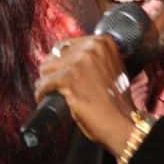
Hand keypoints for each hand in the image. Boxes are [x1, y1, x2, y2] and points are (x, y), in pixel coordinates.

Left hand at [34, 36, 135, 156]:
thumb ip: (94, 58)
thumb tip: (70, 59)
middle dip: (53, 70)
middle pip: (55, 54)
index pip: (68, 44)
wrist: (121, 122)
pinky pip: (44, 83)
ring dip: (46, 80)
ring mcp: (79, 62)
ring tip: (49, 91)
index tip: (59, 70)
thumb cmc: (117, 101)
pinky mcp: (69, 78)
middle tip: (54, 83)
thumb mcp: (112, 68)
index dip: (61, 59)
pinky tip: (43, 97)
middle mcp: (91, 47)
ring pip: (46, 67)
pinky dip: (41, 92)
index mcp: (102, 42)